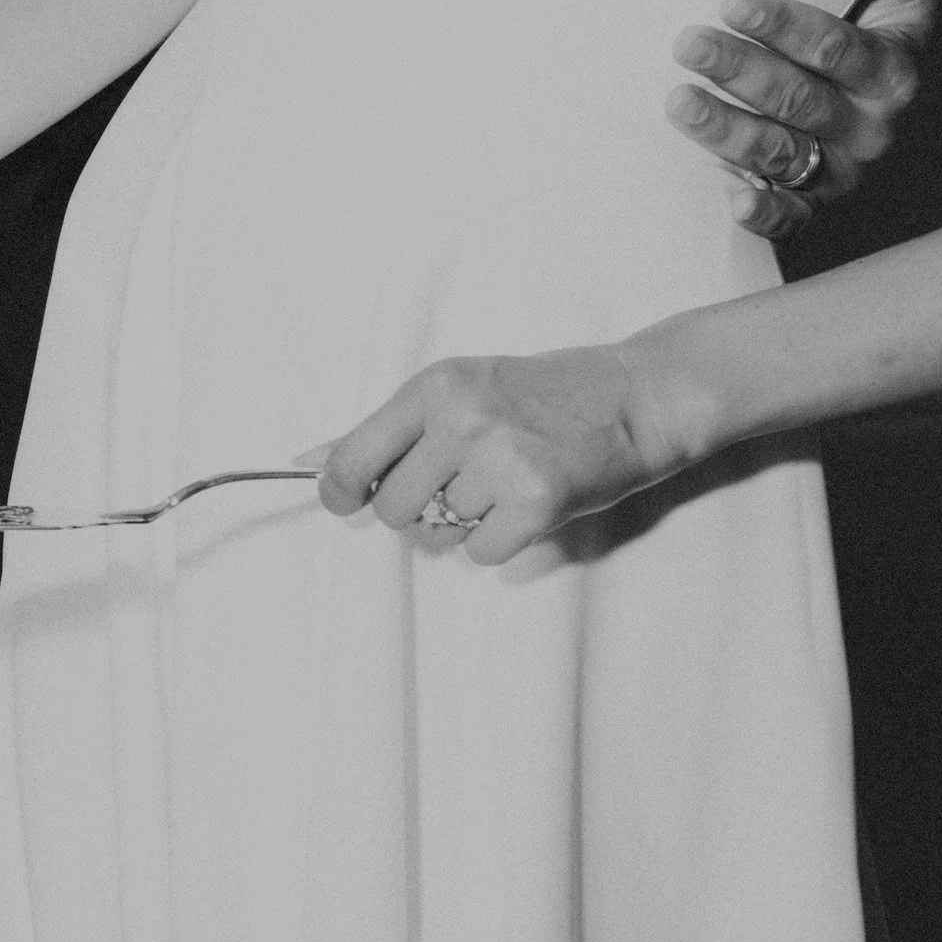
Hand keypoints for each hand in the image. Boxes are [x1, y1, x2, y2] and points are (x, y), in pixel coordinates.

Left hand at [311, 337, 710, 569]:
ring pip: (438, 535)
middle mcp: (461, 420)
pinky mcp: (537, 501)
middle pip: (392, 509)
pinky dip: (500, 541)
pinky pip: (482, 554)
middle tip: (456, 485)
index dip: (339, 492)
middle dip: (417, 510)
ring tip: (499, 487)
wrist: (633, 395)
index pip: (350, 458)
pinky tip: (525, 505)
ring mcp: (500, 461)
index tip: (346, 501)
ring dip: (463, 525)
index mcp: (434, 387)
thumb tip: (308, 460)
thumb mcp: (460, 387)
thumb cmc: (541, 394)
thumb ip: (388, 429)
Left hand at [664, 0, 941, 239]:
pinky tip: (731, 201)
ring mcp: (839, 170)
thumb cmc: (867, 28)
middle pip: (800, 101)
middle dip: (741, 70)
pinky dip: (764, 214)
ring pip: (783, 153)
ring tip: (679, 100)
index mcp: (891, 73)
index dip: (784, 26)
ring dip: (729, 130)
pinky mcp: (810, 202)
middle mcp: (871, 129)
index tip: (733, 2)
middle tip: (688, 43)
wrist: (864, 96)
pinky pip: (791, 217)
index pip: (835, 48)